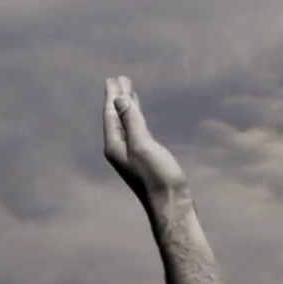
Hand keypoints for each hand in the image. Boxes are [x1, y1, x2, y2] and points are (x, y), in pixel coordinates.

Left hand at [102, 75, 187, 209]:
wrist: (171, 204)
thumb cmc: (158, 176)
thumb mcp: (143, 145)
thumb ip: (131, 121)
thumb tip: (119, 98)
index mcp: (115, 145)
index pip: (111, 114)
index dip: (113, 96)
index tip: (114, 79)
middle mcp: (119, 149)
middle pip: (117, 117)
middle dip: (118, 99)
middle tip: (120, 80)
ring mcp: (132, 154)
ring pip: (126, 124)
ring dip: (127, 107)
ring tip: (129, 92)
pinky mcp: (144, 158)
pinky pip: (136, 131)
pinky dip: (136, 119)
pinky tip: (140, 117)